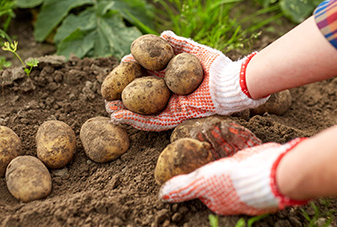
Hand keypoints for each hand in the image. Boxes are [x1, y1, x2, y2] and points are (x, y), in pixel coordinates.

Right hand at [105, 31, 268, 130]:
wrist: (229, 84)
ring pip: (145, 111)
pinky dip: (136, 120)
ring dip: (126, 111)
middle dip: (126, 95)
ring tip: (108, 109)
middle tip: (108, 93)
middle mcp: (170, 94)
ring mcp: (172, 107)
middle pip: (143, 96)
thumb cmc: (215, 66)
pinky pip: (153, 121)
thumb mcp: (194, 51)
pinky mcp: (175, 117)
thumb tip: (163, 35)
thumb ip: (179, 44)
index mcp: (173, 79)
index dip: (134, 74)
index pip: (149, 78)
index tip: (121, 68)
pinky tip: (120, 117)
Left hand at [159, 138, 307, 215]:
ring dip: (220, 141)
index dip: (194, 163)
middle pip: (214, 165)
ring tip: (212, 127)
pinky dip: (235, 138)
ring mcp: (243, 175)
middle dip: (208, 149)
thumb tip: (162, 195)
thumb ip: (183, 187)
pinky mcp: (254, 163)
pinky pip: (241, 148)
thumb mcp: (202, 182)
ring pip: (227, 154)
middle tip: (201, 133)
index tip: (190, 148)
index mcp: (216, 197)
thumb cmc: (234, 180)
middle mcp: (229, 187)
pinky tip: (230, 128)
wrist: (272, 172)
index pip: (199, 180)